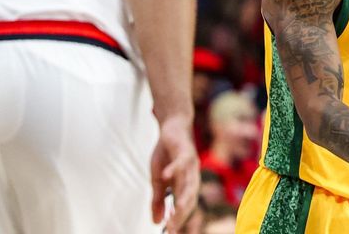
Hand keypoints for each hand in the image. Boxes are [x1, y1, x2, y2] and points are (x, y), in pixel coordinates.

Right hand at [150, 115, 199, 232]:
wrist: (174, 126)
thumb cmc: (167, 153)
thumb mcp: (158, 178)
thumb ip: (159, 199)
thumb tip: (156, 222)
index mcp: (185, 186)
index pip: (184, 208)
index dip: (179, 222)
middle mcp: (191, 177)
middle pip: (189, 200)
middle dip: (181, 216)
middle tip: (173, 230)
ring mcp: (190, 164)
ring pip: (189, 184)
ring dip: (182, 199)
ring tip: (175, 213)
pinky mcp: (185, 150)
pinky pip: (181, 161)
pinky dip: (174, 169)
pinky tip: (166, 176)